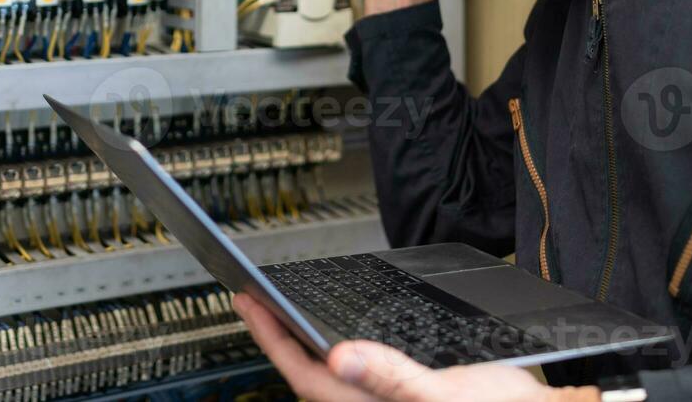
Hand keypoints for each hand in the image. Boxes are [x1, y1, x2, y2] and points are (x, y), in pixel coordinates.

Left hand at [233, 293, 588, 401]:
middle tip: (254, 302)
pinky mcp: (412, 401)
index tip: (245, 300)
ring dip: (309, 348)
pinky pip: (362, 377)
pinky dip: (346, 355)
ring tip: (288, 319)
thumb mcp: (446, 395)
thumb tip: (340, 358)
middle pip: (312, 377)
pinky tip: (348, 343)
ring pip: (335, 379)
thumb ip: (391, 377)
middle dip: (282, 339)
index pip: (304, 374)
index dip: (271, 336)